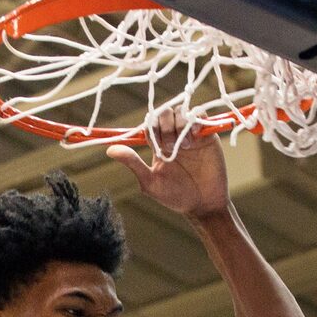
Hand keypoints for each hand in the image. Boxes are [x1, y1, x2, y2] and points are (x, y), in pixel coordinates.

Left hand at [106, 108, 229, 218]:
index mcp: (158, 146)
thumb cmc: (176, 196)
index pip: (150, 124)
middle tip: (171, 146)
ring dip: (180, 124)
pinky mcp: (206, 135)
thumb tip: (110, 150)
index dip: (152, 129)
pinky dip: (196, 121)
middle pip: (164, 114)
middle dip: (165, 126)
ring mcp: (190, 134)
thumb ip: (133, 164)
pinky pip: (200, 115)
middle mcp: (173, 136)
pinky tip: (195, 137)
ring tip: (185, 146)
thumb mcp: (151, 182)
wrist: (204, 204)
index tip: (158, 147)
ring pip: (180, 111)